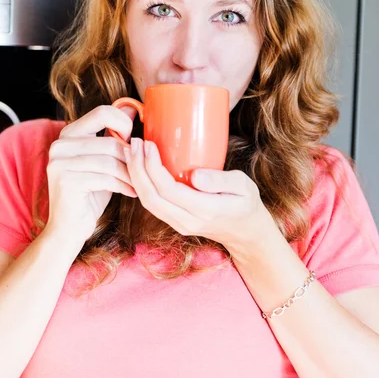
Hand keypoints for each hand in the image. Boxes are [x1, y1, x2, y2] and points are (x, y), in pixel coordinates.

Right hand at [44, 105, 137, 253]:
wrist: (69, 227)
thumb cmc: (91, 192)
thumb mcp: (105, 160)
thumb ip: (114, 135)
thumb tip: (132, 106)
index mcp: (69, 133)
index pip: (102, 112)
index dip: (123, 123)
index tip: (133, 140)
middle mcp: (60, 144)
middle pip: (110, 142)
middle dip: (131, 158)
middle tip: (142, 170)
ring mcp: (60, 162)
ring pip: (110, 161)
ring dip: (130, 174)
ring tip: (139, 183)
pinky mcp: (65, 180)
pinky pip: (106, 178)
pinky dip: (124, 185)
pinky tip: (132, 192)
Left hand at [124, 137, 275, 253]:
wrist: (246, 234)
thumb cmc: (246, 203)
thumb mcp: (244, 186)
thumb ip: (221, 180)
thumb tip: (195, 175)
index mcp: (205, 210)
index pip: (169, 190)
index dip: (153, 167)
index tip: (149, 145)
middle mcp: (187, 221)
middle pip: (151, 197)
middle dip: (137, 169)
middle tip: (134, 143)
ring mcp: (179, 224)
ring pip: (148, 203)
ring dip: (135, 176)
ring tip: (132, 151)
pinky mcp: (175, 221)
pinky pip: (152, 204)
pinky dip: (141, 184)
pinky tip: (139, 166)